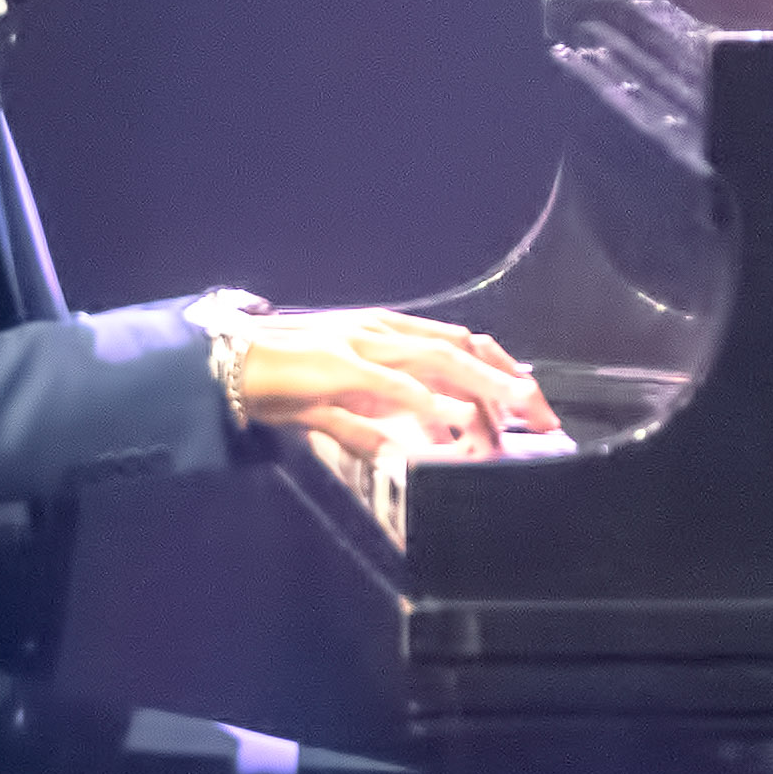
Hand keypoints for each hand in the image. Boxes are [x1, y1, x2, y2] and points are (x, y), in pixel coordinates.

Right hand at [229, 307, 564, 465]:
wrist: (229, 364)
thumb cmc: (284, 379)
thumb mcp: (342, 398)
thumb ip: (377, 418)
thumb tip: (410, 443)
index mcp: (385, 330)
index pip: (459, 341)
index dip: (501, 365)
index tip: (531, 396)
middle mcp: (382, 330)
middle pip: (462, 348)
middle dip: (508, 380)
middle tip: (543, 414)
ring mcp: (364, 345)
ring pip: (440, 360)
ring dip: (485, 386)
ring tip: (520, 409)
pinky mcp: (342, 367)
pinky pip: (396, 386)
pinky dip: (430, 402)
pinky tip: (456, 418)